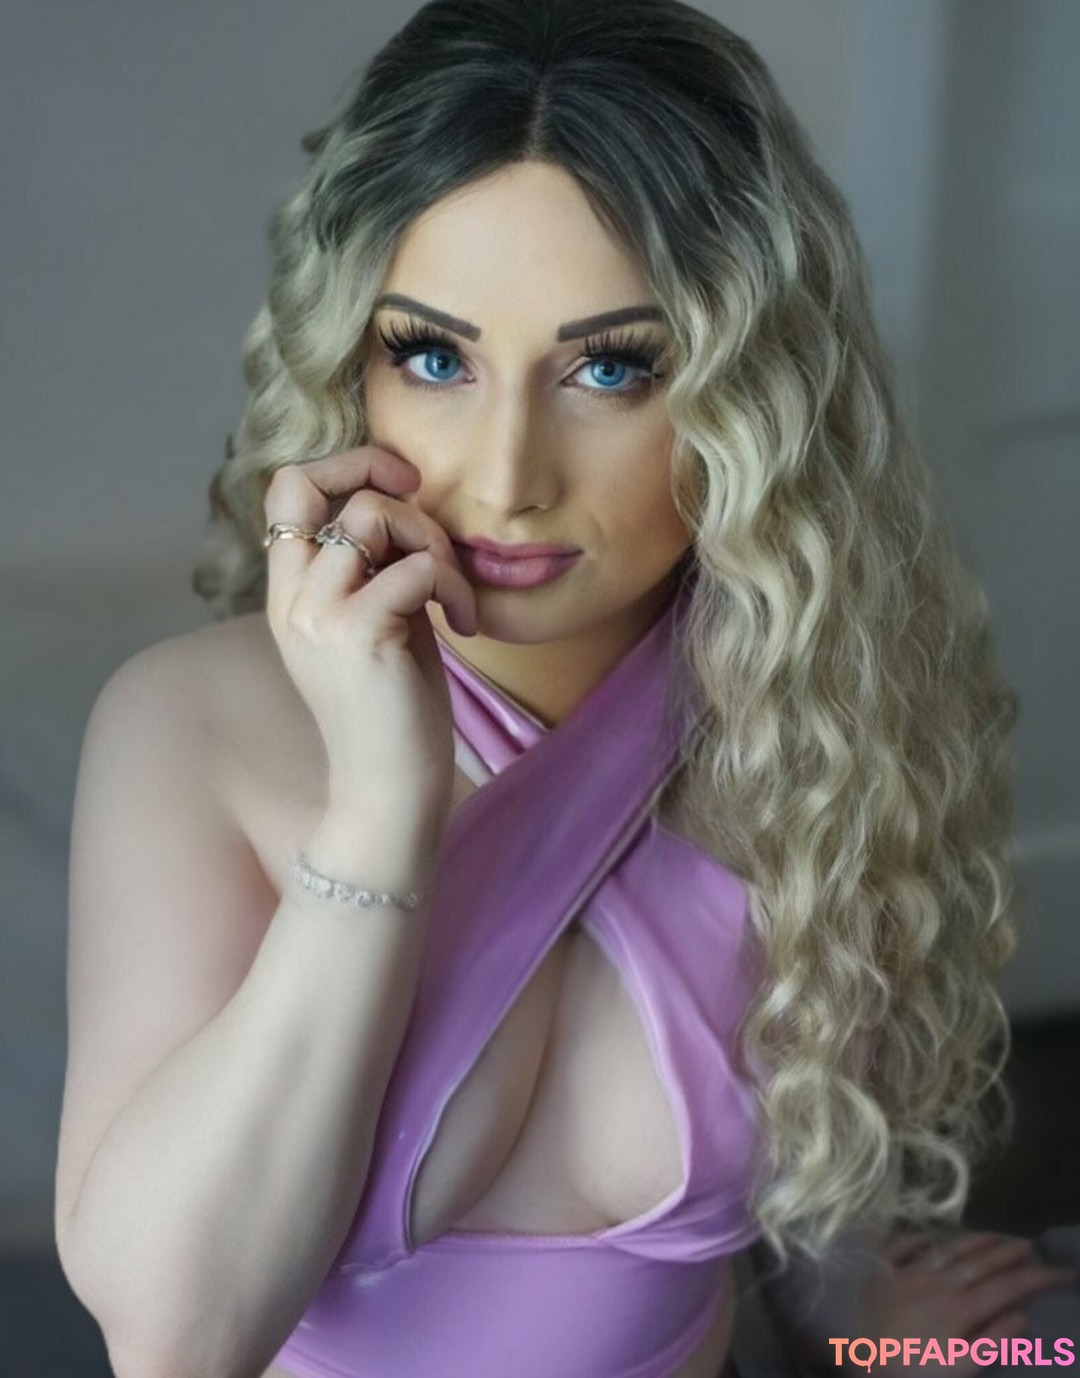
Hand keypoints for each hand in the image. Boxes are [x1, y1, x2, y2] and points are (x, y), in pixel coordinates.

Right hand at [263, 446, 476, 819]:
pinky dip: (453, 585)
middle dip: (387, 485)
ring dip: (431, 541)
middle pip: (316, 484)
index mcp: (291, 593)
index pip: (286, 489)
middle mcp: (292, 598)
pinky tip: (462, 624)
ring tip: (450, 593)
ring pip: (371, 515)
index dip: (343, 465)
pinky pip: (416, 566)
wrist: (389, 788)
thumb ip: (378, 567)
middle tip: (433, 531)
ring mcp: (318, 614)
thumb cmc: (394, 710)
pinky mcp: (357, 633)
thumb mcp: (378, 622)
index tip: (401, 484)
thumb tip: (409, 512)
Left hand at [853, 1229, 1077, 1374]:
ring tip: (993, 1235)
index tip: (1060, 1272)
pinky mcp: (880, 1276)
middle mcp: (935, 1283)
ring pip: (945, 1249)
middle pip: (979, 1262)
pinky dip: (914, 1240)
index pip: (1006, 1287)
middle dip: (1007, 1252)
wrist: (868, 1372)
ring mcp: (905, 1275)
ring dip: (971, 1241)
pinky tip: (926, 1238)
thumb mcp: (963, 1367)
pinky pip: (898, 1249)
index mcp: (959, 1309)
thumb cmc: (919, 1376)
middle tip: (1028, 1244)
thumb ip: (993, 1340)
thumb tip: (1022, 1316)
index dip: (1036, 1278)